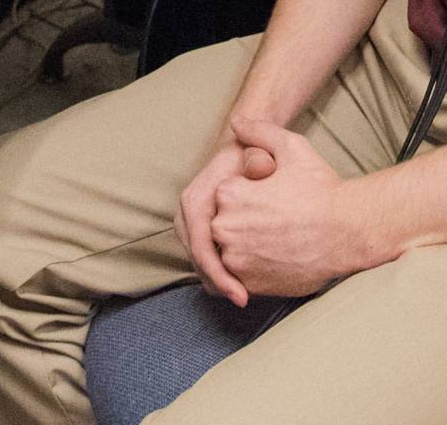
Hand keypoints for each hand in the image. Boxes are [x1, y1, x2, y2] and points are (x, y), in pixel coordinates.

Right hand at [175, 126, 279, 306]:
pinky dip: (222, 272)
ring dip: (221, 280)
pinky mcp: (199, 231)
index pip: (202, 245)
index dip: (220, 273)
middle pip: (199, 260)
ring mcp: (191, 225)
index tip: (241, 295)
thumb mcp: (259, 150)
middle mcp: (187, 214)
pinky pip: (207, 258)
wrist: (241, 147)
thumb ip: (259, 157)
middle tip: (246, 300)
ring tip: (247, 294)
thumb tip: (258, 168)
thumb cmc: (252, 152)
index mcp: (197, 198)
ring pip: (201, 263)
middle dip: (221, 283)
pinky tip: (243, 282)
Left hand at [208, 119, 384, 300]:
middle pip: (224, 224)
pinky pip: (240, 277)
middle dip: (244, 221)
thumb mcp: (293, 147)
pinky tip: (277, 256)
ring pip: (229, 251)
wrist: (348, 231)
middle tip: (275, 219)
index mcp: (228, 194)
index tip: (269, 197)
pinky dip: (253, 269)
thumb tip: (237, 122)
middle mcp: (224, 228)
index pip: (225, 195)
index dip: (248, 194)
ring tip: (277, 238)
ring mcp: (236, 260)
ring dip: (246, 246)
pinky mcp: (249, 285)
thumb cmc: (321, 189)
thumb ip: (259, 131)